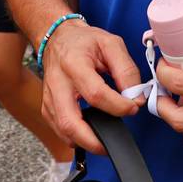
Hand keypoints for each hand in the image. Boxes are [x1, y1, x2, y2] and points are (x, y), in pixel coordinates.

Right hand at [39, 20, 140, 154]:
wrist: (59, 38)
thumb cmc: (85, 42)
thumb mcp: (111, 44)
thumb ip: (126, 70)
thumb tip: (135, 97)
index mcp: (73, 64)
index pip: (96, 94)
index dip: (118, 106)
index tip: (133, 107)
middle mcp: (57, 83)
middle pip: (70, 123)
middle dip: (95, 141)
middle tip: (114, 143)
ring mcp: (49, 98)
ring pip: (63, 131)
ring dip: (86, 142)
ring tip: (105, 137)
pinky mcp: (47, 108)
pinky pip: (60, 131)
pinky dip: (77, 137)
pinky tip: (91, 131)